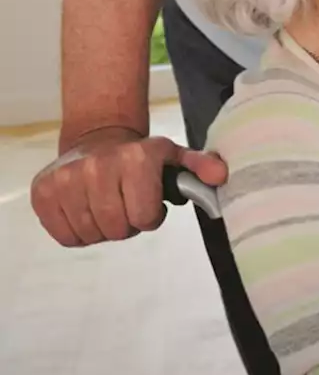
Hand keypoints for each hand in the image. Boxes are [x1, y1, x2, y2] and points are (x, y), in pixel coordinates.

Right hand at [30, 127, 226, 246]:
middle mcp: (97, 165)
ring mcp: (65, 178)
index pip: (144, 218)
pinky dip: (78, 233)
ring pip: (90, 234)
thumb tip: (220, 176)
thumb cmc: (141, 156)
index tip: (150, 205)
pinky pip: (64, 236)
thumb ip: (199, 167)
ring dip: (102, 229)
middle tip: (127, 207)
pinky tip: (86, 211)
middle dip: (126, 225)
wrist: (97, 138)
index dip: (150, 217)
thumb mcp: (174, 156)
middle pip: (116, 229)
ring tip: (107, 206)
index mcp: (135, 158)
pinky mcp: (42, 191)